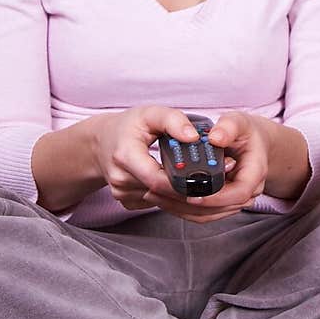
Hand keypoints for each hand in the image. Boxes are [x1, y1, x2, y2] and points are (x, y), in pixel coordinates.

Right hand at [90, 105, 239, 219]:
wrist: (100, 144)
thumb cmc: (128, 127)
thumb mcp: (150, 113)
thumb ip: (173, 120)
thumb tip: (193, 136)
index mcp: (125, 156)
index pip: (157, 179)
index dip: (183, 183)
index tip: (207, 179)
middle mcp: (121, 179)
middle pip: (163, 194)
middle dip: (191, 190)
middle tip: (219, 183)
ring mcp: (123, 194)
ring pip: (162, 202)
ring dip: (185, 196)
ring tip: (207, 183)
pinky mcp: (128, 202)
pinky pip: (156, 204)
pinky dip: (173, 198)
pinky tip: (184, 187)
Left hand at [160, 110, 268, 222]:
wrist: (253, 143)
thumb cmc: (246, 132)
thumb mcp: (239, 121)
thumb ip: (229, 127)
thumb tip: (216, 138)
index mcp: (255, 172)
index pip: (239, 193)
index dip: (216, 198)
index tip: (193, 195)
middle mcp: (247, 191)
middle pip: (219, 209)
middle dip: (188, 205)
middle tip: (160, 193)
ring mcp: (234, 200)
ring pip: (208, 215)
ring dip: (180, 208)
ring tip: (154, 195)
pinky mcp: (221, 203)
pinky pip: (203, 213)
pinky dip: (182, 208)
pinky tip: (163, 198)